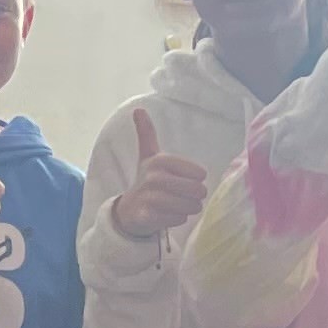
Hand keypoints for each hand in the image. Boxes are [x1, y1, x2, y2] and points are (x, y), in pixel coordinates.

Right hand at [102, 108, 208, 241]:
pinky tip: (172, 214)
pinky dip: (178, 218)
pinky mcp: (147, 216)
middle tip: (190, 195)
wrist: (129, 210)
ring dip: (190, 208)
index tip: (189, 178)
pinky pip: (177, 219)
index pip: (198, 172)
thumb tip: (137, 109)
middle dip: (196, 195)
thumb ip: (146, 133)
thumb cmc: (146, 180)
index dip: (197, 178)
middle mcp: (153, 178)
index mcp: (158, 161)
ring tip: (184, 205)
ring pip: (188, 205)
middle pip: (195, 190)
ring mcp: (149, 198)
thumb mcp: (148, 155)